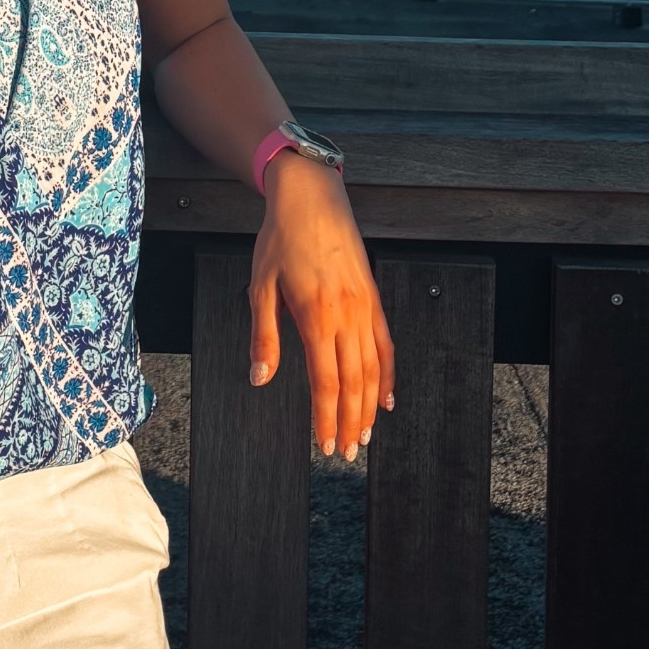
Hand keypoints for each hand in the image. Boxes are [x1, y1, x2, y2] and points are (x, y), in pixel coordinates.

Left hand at [247, 150, 394, 459]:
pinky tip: (386, 396)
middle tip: (346, 452)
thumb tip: (259, 378)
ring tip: (365, 436)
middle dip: (350, 422)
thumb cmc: (281, 238)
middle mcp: (346, 315)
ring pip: (373, 368)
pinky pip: (385, 343)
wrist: (311, 196)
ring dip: (369, 406)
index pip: (325, 382)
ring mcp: (364, 306)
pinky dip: (388, 373)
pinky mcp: (373, 296)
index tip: (325, 444)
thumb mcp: (261, 286)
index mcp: (315, 316)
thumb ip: (263, 335)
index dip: (326, 418)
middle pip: (353, 383)